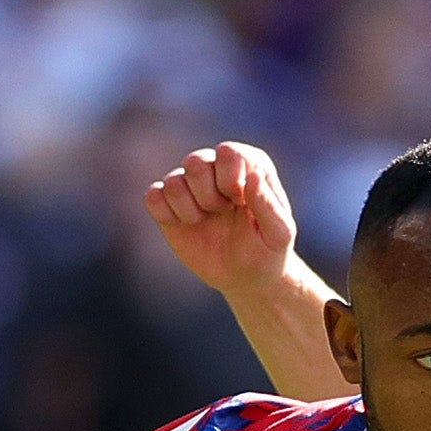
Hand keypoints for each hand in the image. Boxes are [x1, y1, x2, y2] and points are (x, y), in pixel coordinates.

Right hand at [144, 142, 299, 298]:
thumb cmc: (267, 252)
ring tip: (204, 221)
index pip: (228, 153)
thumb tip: (253, 176)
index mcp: (247, 164)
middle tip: (221, 213)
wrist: (245, 277)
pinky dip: (166, 215)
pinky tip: (184, 226)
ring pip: (173, 181)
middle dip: (209, 196)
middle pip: (195, 162)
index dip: (230, 181)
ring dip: (189, 209)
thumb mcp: (278, 234)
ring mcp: (191, 185)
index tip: (240, 204)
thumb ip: (269, 205)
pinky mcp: (169, 204)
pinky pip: (153, 196)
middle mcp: (216, 167)